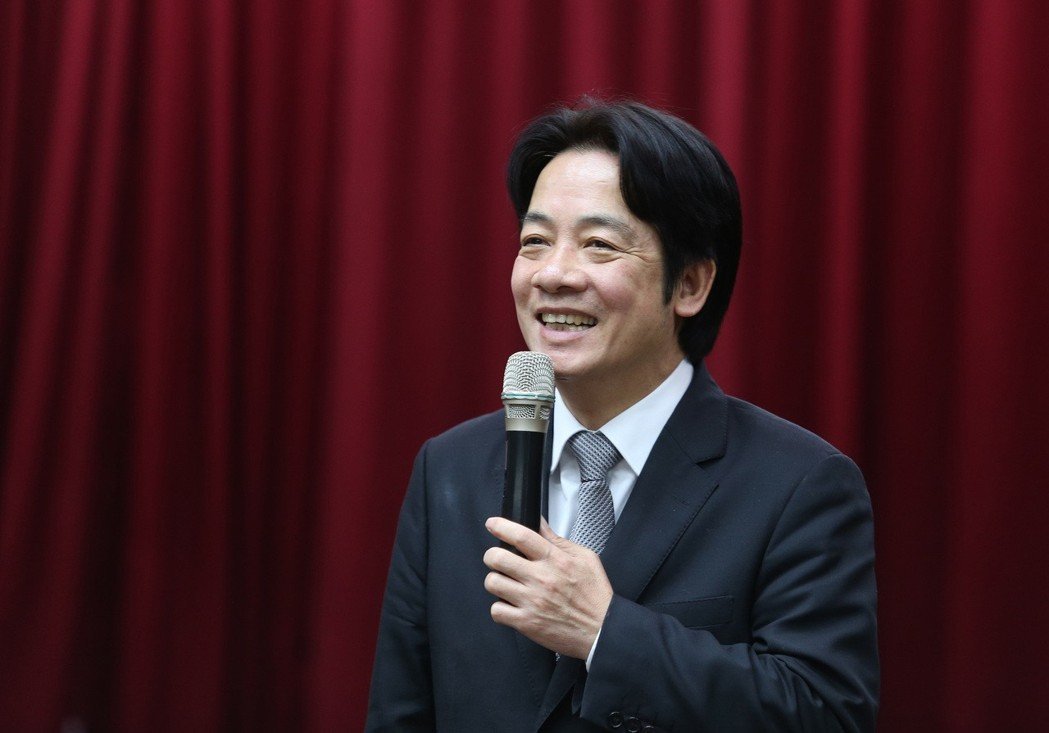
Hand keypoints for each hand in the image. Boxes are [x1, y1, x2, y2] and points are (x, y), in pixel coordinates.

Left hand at [483, 516, 612, 658]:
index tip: (493, 523)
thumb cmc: (595, 595)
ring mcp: (532, 601)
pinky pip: (497, 611)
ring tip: (505, 583)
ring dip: (496, 581)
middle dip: (492, 555)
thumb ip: (558, 540)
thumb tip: (539, 524)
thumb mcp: (585, 558)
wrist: (602, 631)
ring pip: (493, 583)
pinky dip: (500, 608)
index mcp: (556, 560)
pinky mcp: (527, 623)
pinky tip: (510, 605)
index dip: (501, 526)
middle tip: (496, 558)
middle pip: (498, 558)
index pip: (521, 536)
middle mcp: (541, 579)